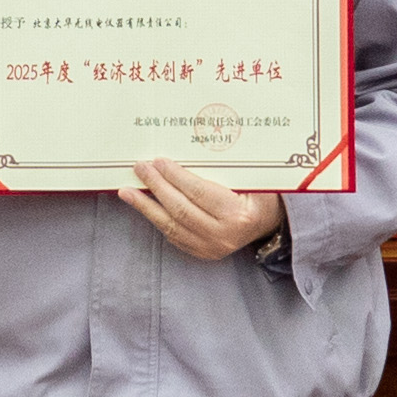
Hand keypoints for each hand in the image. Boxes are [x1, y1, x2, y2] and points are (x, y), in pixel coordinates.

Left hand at [123, 157, 282, 261]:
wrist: (270, 223)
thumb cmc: (261, 194)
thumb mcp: (254, 178)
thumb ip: (230, 167)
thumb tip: (197, 143)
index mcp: (238, 214)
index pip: (199, 193)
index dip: (176, 176)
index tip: (159, 161)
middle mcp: (223, 236)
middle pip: (180, 209)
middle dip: (157, 186)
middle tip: (140, 167)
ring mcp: (211, 248)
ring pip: (170, 226)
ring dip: (146, 206)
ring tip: (126, 191)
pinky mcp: (202, 253)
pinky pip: (173, 235)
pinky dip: (156, 218)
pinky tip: (143, 205)